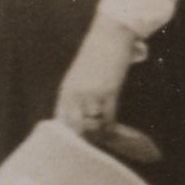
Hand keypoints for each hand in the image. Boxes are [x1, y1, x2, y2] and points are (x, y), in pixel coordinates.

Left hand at [53, 14, 139, 140]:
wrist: (111, 31)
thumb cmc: (101, 51)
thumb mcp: (83, 75)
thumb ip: (82, 93)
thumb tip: (91, 113)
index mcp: (65, 92)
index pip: (61, 125)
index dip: (71, 140)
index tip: (82, 151)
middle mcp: (73, 96)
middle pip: (74, 131)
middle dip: (87, 144)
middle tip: (100, 153)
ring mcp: (89, 94)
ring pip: (90, 128)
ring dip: (103, 139)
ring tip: (117, 145)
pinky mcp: (107, 91)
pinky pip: (108, 119)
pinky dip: (114, 130)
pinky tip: (123, 134)